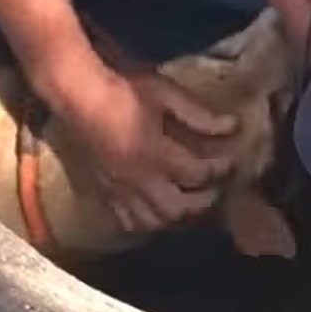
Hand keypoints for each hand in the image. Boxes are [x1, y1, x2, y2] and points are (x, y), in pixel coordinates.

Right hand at [67, 69, 239, 233]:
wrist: (78, 94)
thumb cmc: (123, 89)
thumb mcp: (165, 93)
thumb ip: (198, 114)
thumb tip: (232, 126)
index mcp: (154, 153)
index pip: (197, 174)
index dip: (219, 169)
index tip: (229, 161)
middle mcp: (137, 179)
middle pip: (177, 210)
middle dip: (202, 203)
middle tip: (213, 189)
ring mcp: (119, 189)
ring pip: (153, 222)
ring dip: (176, 216)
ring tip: (188, 201)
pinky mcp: (105, 191)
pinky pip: (127, 222)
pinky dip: (147, 222)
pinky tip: (156, 210)